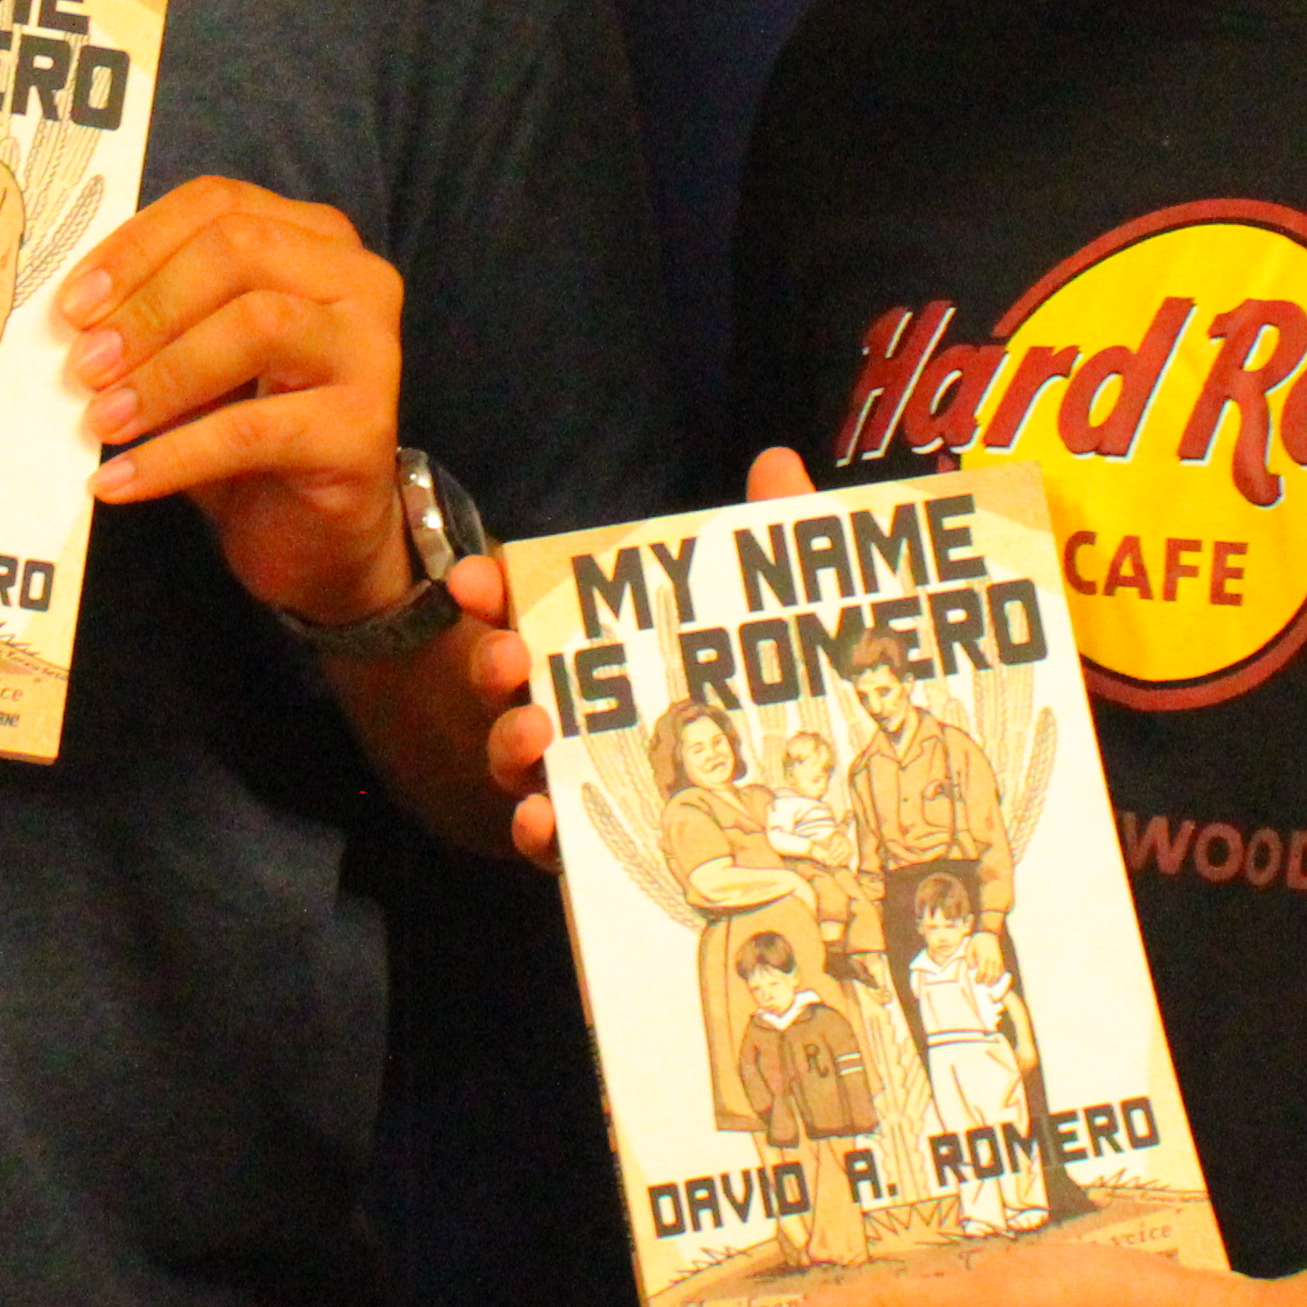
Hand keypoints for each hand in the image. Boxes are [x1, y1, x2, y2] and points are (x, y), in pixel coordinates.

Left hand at [61, 175, 418, 628]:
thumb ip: (154, 311)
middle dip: (148, 306)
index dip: (136, 247)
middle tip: (85, 364)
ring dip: (163, 374)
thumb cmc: (248, 423)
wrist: (314, 530)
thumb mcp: (196, 351)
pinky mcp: (363, 430)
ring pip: (257, 325)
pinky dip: (174, 455)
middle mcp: (357, 279)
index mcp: (314, 238)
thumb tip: (74, 314)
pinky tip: (120, 480)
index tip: (73, 305)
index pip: (217, 204)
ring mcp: (370, 351)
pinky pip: (254, 429)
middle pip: (239, 250)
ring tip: (101, 420)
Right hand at [484, 444, 814, 866]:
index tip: (471, 579)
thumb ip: (778, 535)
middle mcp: (584, 709)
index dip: (493, 592)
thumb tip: (777, 460)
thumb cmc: (781, 683)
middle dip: (493, 664)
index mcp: (609, 645)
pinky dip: (539, 830)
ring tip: (533, 732)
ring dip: (509, 744)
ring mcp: (588, 779)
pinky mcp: (608, 846)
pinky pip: (557, 845)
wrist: (835, 806)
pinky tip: (541, 818)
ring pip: (521, 762)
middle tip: (508, 656)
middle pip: (513, 686)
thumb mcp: (785, 605)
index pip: (533, 610)